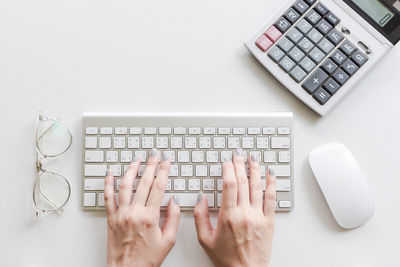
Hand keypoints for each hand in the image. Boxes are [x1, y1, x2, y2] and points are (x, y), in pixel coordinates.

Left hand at [105, 149, 180, 266]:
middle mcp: (134, 213)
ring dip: (131, 170)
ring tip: (137, 160)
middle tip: (154, 154)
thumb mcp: (168, 241)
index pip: (159, 187)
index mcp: (150, 217)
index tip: (166, 161)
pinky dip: (108, 183)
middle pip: (144, 182)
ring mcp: (121, 214)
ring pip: (125, 185)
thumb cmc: (147, 259)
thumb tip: (174, 200)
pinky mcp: (110, 218)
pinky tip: (110, 173)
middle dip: (150, 165)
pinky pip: (108, 197)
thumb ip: (174, 218)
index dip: (163, 171)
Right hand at [194, 149, 275, 266]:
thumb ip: (200, 216)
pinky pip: (271, 198)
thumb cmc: (226, 258)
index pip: (229, 185)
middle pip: (243, 182)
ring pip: (257, 187)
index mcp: (228, 216)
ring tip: (253, 158)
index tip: (226, 162)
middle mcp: (245, 213)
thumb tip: (201, 198)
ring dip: (255, 170)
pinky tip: (271, 174)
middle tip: (238, 154)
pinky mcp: (269, 221)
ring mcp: (259, 216)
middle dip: (240, 165)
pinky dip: (271, 184)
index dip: (228, 170)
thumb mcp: (205, 239)